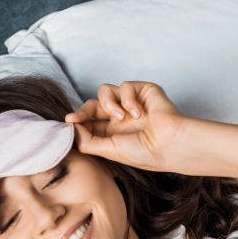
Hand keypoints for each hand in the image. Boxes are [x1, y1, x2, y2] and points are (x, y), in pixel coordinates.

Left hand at [65, 81, 188, 173]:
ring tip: (121, 117)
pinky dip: (129, 99)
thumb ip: (86, 141)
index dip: (77, 120)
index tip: (68, 121)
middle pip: (92, 104)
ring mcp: (130, 103)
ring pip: (105, 90)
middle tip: (76, 118)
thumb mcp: (108, 150)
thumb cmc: (143, 152)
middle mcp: (119, 117)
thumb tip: (70, 127)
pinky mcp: (142, 90)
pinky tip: (139, 113)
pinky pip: (125, 86)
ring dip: (109, 104)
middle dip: (83, 110)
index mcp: (112, 132)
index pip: (88, 121)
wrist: (168, 144)